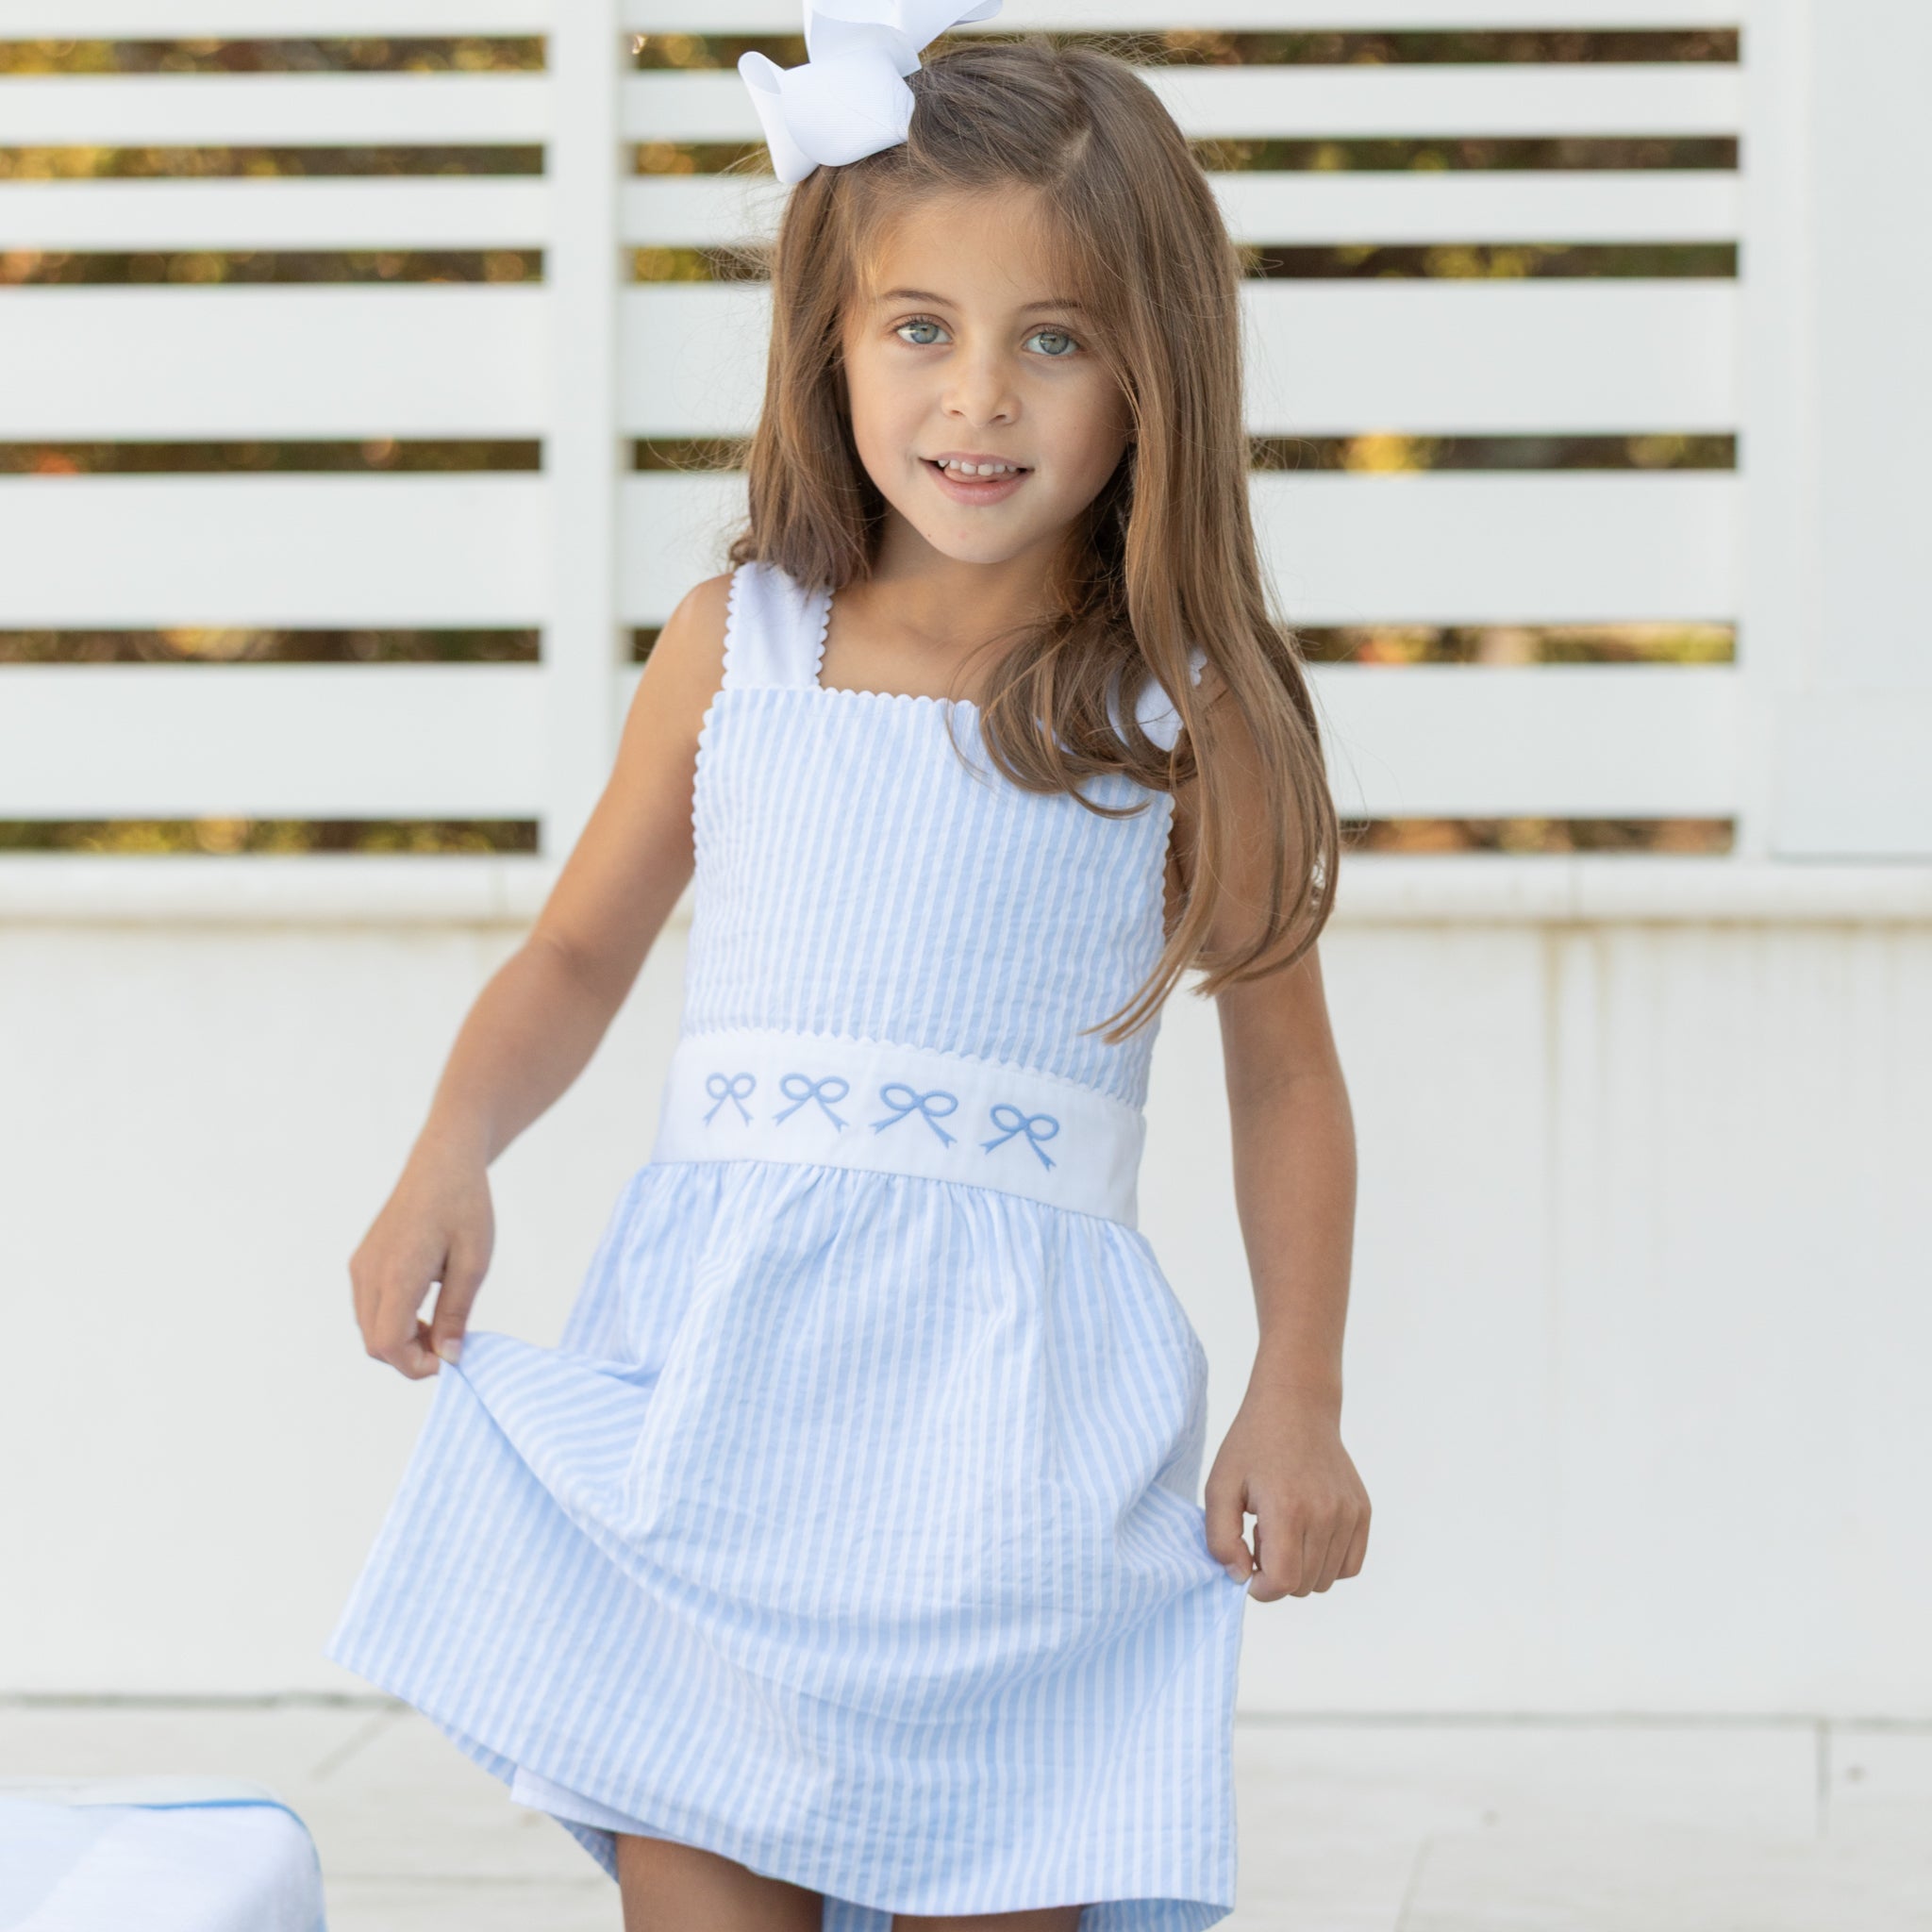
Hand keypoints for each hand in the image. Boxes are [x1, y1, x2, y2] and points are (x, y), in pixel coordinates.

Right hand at [349, 1147, 494, 1379]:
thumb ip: (457, 1313)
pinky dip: (392, 1321)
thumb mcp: (474, 1262)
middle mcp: (369, 1273)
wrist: (442, 1163)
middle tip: (450, 1345)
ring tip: (441, 1327)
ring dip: (401, 1340)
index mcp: (397, 1273)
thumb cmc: (464, 1205)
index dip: (416, 1365)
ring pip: (369, 1328)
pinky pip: (368, 1307)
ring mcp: (361, 1266)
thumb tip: (449, 1358)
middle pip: (374, 1343)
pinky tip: (425, 1310)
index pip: (388, 1343)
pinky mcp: (362, 1261)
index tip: (450, 1360)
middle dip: (410, 1356)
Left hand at [1204, 1376, 1369, 1601]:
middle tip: (1262, 1538)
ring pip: (1327, 1579)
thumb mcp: (1219, 1486)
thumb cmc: (1252, 1445)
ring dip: (1302, 1569)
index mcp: (1287, 1508)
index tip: (1248, 1570)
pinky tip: (1307, 1536)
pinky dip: (1328, 1563)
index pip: (1283, 1582)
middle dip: (1277, 1575)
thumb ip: (1221, 1539)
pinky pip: (1350, 1565)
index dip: (1260, 1588)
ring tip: (1284, 1531)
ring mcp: (1349, 1513)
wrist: (1296, 1406)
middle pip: (1304, 1585)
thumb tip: (1241, 1578)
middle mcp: (1325, 1514)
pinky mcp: (1362, 1511)